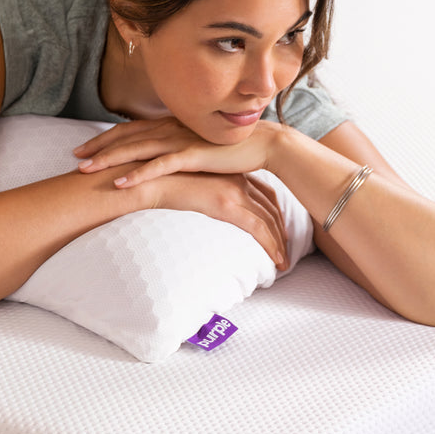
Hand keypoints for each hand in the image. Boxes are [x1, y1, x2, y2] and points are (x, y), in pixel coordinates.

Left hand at [74, 116, 277, 187]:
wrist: (264, 144)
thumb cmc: (232, 148)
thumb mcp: (199, 145)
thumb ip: (179, 149)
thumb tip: (163, 159)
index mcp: (171, 125)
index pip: (131, 129)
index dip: (105, 137)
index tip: (84, 146)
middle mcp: (171, 128)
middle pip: (125, 136)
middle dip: (97, 146)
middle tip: (73, 157)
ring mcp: (181, 140)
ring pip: (136, 149)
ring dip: (109, 160)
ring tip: (86, 171)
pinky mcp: (193, 155)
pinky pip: (160, 166)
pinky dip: (138, 175)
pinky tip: (120, 184)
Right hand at [150, 170, 289, 269]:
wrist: (148, 178)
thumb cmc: (161, 182)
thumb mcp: (190, 182)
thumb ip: (204, 191)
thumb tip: (205, 207)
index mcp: (231, 171)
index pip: (264, 193)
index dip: (275, 212)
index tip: (279, 229)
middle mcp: (238, 178)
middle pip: (271, 207)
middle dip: (281, 229)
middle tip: (286, 249)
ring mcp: (234, 191)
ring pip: (269, 219)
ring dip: (280, 243)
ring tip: (283, 263)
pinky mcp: (226, 204)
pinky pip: (258, 228)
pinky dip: (271, 245)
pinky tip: (275, 260)